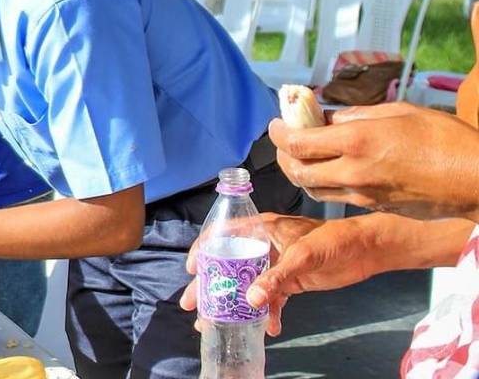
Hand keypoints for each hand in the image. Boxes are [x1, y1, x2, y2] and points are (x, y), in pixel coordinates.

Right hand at [180, 213, 324, 335]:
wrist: (366, 250)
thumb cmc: (333, 240)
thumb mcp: (302, 256)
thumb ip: (276, 278)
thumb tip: (250, 300)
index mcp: (260, 229)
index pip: (222, 236)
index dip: (203, 251)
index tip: (192, 271)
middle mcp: (262, 246)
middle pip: (229, 265)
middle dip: (211, 286)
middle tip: (193, 305)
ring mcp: (275, 266)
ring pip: (247, 285)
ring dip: (235, 304)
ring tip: (219, 324)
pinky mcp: (290, 282)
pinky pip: (272, 300)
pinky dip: (269, 314)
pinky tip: (268, 328)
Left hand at [271, 106, 478, 220]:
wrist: (477, 179)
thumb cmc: (445, 137)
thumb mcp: (397, 112)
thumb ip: (355, 115)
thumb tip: (327, 118)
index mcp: (356, 141)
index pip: (297, 143)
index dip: (278, 133)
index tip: (276, 123)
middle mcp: (353, 171)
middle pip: (297, 172)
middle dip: (283, 156)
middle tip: (284, 140)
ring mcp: (364, 194)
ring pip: (313, 190)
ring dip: (300, 173)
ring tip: (303, 155)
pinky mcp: (376, 207)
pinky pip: (338, 197)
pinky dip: (325, 183)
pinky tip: (333, 168)